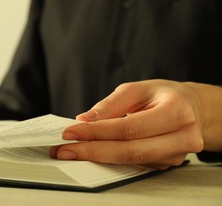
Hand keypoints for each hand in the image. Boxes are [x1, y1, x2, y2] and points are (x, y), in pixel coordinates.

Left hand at [50, 80, 221, 168]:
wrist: (190, 108)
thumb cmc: (163, 95)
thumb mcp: (137, 89)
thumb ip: (111, 105)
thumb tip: (85, 120)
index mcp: (177, 111)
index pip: (129, 128)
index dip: (97, 132)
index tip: (70, 132)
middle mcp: (183, 137)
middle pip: (130, 151)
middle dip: (92, 151)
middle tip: (65, 150)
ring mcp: (177, 154)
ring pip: (132, 162)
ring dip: (98, 158)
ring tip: (73, 152)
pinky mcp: (167, 163)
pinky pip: (136, 164)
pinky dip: (111, 160)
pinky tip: (94, 153)